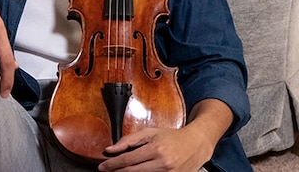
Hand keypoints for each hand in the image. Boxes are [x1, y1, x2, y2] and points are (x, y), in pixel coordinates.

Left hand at [97, 126, 212, 171]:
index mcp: (156, 149)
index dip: (112, 164)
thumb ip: (129, 140)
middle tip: (106, 171)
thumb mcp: (150, 132)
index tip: (102, 166)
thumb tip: (109, 149)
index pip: (128, 160)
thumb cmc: (171, 137)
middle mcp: (163, 164)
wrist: (196, 144)